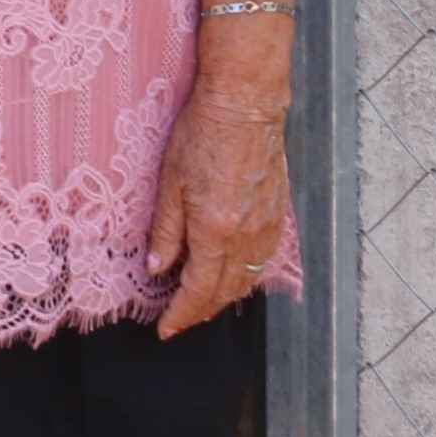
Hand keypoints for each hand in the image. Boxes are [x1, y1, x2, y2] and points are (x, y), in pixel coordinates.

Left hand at [144, 86, 291, 337]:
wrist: (244, 106)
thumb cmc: (201, 136)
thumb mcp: (169, 182)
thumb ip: (165, 230)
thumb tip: (157, 269)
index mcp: (215, 231)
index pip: (199, 291)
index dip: (182, 314)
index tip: (166, 329)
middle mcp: (246, 237)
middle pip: (226, 292)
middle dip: (201, 312)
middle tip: (179, 319)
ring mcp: (267, 228)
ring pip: (247, 281)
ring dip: (224, 297)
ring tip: (200, 302)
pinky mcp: (278, 216)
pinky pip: (263, 261)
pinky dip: (245, 277)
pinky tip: (231, 274)